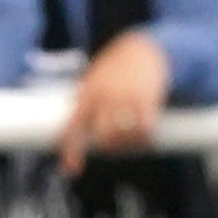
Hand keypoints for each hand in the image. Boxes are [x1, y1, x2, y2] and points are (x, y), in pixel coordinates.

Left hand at [58, 30, 171, 176]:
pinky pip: (143, 131)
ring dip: (128, 144)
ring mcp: (125, 99)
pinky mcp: (146, 101)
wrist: (145, 47)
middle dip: (109, 146)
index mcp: (87, 92)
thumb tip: (82, 135)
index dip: (71, 151)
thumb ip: (87, 103)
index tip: (72, 170)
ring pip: (123, 138)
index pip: (74, 127)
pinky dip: (144, 139)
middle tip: (115, 145)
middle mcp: (104, 96)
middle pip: (103, 138)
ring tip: (132, 138)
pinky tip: (146, 137)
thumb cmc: (117, 67)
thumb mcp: (95, 79)